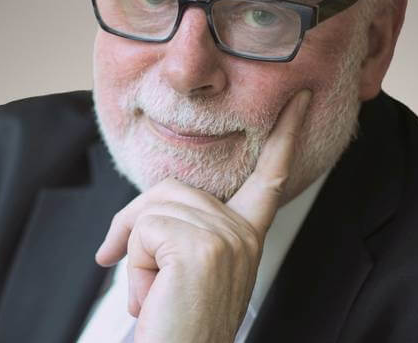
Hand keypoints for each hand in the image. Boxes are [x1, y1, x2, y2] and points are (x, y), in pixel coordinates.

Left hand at [95, 89, 311, 342]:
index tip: (299, 97)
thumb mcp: (182, 265)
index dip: (286, 132)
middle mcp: (244, 231)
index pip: (271, 173)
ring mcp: (227, 237)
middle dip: (132, 223)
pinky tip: (152, 298)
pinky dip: (132, 264)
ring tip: (153, 295)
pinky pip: (144, 229)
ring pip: (152, 210)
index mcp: (246, 232)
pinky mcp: (202, 247)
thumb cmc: (178, 323)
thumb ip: (173, 225)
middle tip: (117, 262)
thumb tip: (129, 222)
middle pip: (170, 189)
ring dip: (134, 255)